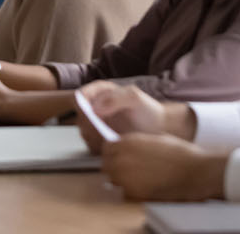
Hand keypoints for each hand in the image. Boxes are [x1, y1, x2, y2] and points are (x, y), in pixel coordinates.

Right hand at [76, 81, 194, 150]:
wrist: (159, 128)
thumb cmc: (148, 110)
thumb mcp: (134, 99)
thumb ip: (115, 99)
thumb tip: (94, 108)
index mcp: (101, 91)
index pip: (81, 96)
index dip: (82, 107)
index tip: (92, 117)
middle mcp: (96, 106)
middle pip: (80, 116)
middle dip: (89, 126)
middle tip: (102, 132)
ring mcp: (97, 123)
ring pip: (84, 131)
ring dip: (93, 137)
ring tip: (109, 139)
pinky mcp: (101, 138)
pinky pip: (91, 144)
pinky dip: (98, 147)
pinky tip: (111, 145)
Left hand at [102, 133, 226, 201]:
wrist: (194, 170)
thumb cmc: (178, 153)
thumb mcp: (153, 139)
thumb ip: (135, 144)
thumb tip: (125, 149)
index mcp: (128, 141)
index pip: (107, 148)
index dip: (113, 152)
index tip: (119, 157)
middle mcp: (123, 157)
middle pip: (106, 164)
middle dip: (114, 166)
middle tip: (129, 170)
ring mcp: (126, 176)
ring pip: (113, 179)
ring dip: (121, 179)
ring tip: (138, 178)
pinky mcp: (134, 192)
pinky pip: (124, 192)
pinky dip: (131, 190)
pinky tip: (145, 186)